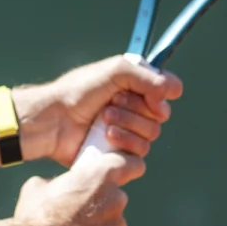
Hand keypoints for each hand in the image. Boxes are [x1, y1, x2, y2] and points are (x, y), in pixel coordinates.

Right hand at [13, 150, 144, 225]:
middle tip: (75, 207)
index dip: (128, 166)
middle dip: (99, 199)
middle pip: (114, 195)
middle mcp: (115, 200)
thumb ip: (58, 182)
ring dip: (95, 223)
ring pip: (110, 220)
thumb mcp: (38, 185)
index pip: (130, 164)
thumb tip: (58, 188)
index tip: (122, 170)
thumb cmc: (36, 215)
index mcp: (100, 176)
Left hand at [15, 56, 183, 166]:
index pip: (165, 90)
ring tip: (103, 119)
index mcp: (133, 86)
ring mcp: (127, 131)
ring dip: (129, 124)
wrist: (53, 120)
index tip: (152, 94)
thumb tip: (174, 90)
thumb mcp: (114, 71)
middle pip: (161, 114)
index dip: (162, 93)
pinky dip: (125, 142)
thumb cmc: (77, 92)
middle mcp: (133, 108)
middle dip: (137, 108)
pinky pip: (141, 154)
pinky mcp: (119, 153)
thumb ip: (147, 76)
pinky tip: (106, 136)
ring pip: (152, 134)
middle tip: (111, 103)